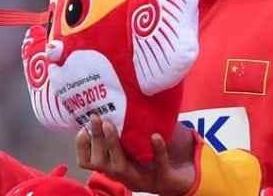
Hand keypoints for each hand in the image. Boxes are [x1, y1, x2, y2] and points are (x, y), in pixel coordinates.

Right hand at [76, 114, 195, 195]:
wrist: (189, 175)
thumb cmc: (162, 154)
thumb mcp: (142, 139)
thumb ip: (133, 124)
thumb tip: (125, 94)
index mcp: (117, 165)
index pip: (89, 161)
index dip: (83, 145)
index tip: (84, 125)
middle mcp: (125, 175)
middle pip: (100, 162)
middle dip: (96, 140)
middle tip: (96, 118)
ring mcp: (142, 178)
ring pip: (119, 167)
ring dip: (113, 145)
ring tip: (110, 125)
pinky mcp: (163, 179)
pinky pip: (158, 165)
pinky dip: (157, 149)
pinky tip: (155, 135)